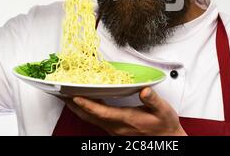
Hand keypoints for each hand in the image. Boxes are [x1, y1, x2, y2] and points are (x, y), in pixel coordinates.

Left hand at [64, 87, 186, 135]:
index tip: (75, 96)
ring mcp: (114, 128)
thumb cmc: (163, 125)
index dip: (87, 104)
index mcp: (126, 119)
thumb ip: (152, 100)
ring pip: (91, 119)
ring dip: (78, 108)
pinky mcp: (115, 128)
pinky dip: (87, 110)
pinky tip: (86, 101)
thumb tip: (144, 90)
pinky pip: (96, 119)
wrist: (166, 139)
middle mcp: (116, 126)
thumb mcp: (163, 110)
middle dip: (74, 105)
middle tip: (63, 93)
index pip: (102, 112)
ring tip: (68, 96)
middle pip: (90, 116)